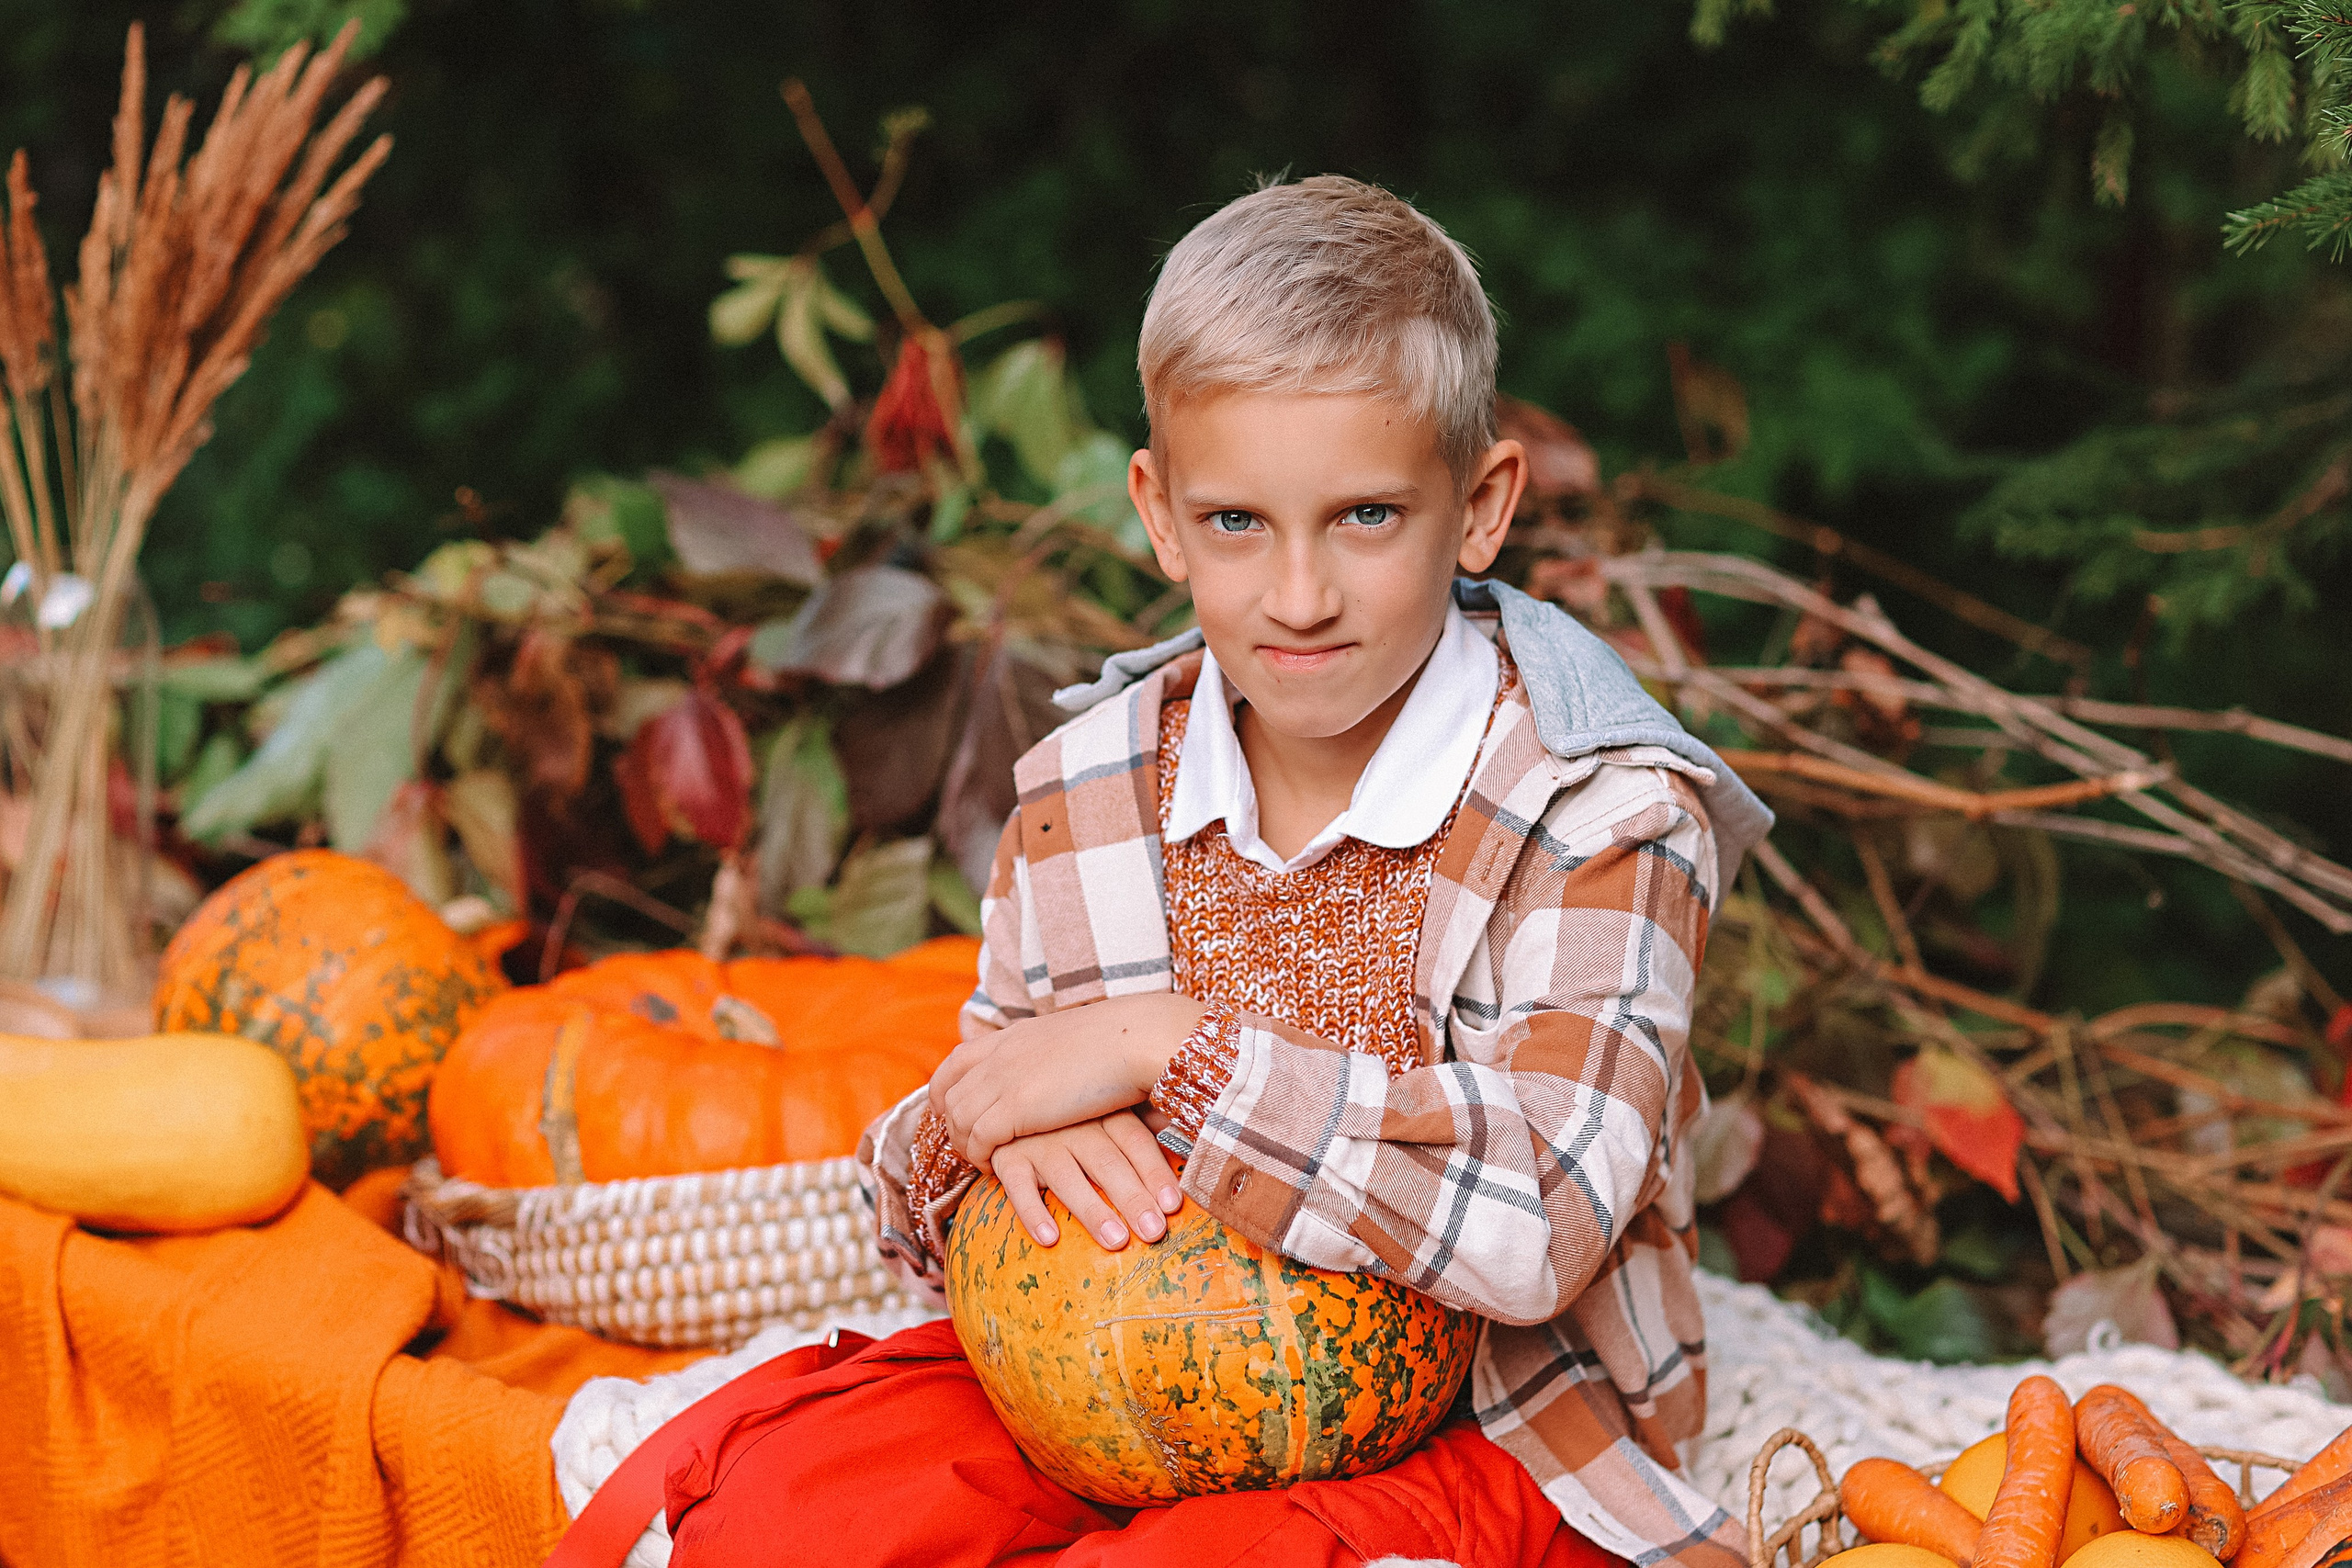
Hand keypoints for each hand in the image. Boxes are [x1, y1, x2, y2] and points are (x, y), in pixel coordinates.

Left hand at [929, 993, 1204, 1166]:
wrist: (1136, 1039)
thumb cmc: (1122, 1043)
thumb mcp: (1072, 1041)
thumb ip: (1051, 1054)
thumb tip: (1055, 1067)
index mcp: (1014, 1035)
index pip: (957, 1060)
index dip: (947, 1088)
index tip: (952, 1110)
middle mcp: (1000, 1055)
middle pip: (950, 1092)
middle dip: (950, 1123)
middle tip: (965, 1146)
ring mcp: (1004, 1080)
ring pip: (958, 1118)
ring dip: (963, 1144)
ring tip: (981, 1162)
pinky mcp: (1015, 1109)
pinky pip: (977, 1139)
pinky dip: (979, 1156)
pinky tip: (993, 1168)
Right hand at [991, 1111, 1183, 1249]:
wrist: (1010, 1091)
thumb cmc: (1075, 1113)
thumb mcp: (1108, 1109)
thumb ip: (1146, 1125)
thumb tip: (1200, 1136)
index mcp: (1102, 1111)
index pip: (1134, 1141)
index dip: (1155, 1172)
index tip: (1173, 1204)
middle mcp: (1071, 1124)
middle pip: (1107, 1162)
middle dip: (1132, 1198)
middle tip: (1154, 1233)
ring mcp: (1037, 1140)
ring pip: (1067, 1176)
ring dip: (1092, 1210)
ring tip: (1116, 1241)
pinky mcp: (1007, 1157)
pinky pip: (1018, 1186)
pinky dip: (1033, 1212)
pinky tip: (1050, 1238)